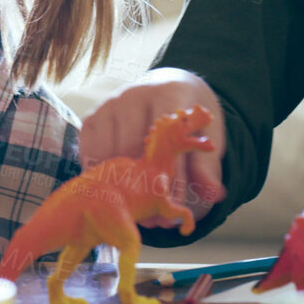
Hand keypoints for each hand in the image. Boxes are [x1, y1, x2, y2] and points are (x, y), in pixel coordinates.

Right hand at [80, 67, 226, 221]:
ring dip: (118, 183)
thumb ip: (206, 166)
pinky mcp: (91, 117)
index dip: (170, 173)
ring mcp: (108, 104)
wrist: (166, 87)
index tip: (176, 204)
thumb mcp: (207, 135)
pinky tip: (115, 187)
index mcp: (167, 93)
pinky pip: (89, 153)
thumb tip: (214, 195)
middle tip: (154, 216)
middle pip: (131, 147)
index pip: (165, 138)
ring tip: (136, 208)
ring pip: (107, 153)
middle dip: (142, 184)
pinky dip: (100, 174)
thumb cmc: (187, 120)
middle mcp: (134, 94)